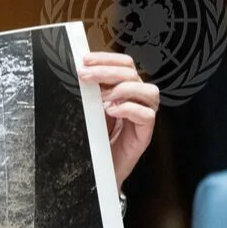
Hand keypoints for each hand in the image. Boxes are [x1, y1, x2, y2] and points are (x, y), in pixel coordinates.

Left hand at [77, 52, 159, 189]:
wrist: (99, 169)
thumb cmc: (94, 139)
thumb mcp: (89, 111)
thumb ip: (88, 94)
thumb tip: (78, 73)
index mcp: (124, 89)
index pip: (123, 64)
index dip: (107, 59)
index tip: (85, 60)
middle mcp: (137, 99)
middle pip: (132, 74)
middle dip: (107, 71)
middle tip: (85, 76)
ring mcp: (144, 115)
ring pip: (148, 91)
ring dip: (123, 89)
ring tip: (102, 97)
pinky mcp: (145, 133)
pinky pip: (147, 115)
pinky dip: (129, 109)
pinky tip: (112, 111)